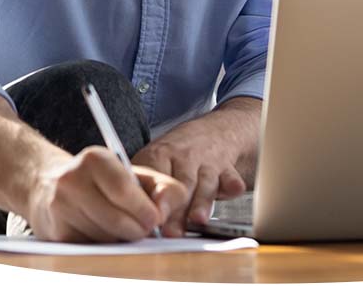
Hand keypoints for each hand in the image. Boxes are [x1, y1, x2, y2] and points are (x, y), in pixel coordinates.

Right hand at [26, 145, 186, 241]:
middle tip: (145, 230)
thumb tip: (163, 213)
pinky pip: (91, 247)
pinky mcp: (55, 232)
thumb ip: (162, 187)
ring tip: (124, 228)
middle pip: (115, 218)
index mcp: (95, 159)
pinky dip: (105, 245)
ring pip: (104, 237)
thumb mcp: (134, 174)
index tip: (156, 220)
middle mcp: (72, 180)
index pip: (122, 190)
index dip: (143, 209)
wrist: (49, 185)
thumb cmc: (102, 181)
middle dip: (137, 229)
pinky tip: (104, 232)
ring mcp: (60, 207)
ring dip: (121, 239)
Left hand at [131, 97, 260, 234]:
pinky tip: (233, 190)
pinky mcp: (227, 169)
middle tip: (170, 231)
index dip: (152, 197)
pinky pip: (231, 177)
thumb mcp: (154, 161)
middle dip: (176, 208)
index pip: (154, 176)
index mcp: (159, 155)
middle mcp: (184, 157)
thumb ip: (143, 188)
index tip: (149, 215)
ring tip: (197, 219)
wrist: (215, 131)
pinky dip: (232, 184)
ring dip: (201, 202)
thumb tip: (129, 219)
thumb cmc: (177, 155)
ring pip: (204, 184)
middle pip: (180, 185)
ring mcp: (207, 163)